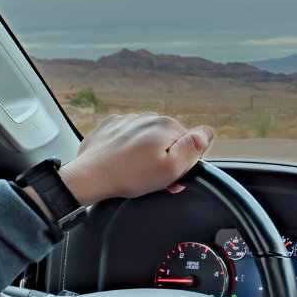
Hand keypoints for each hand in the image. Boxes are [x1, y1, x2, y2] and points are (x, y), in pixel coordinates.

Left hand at [55, 113, 214, 207]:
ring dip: (148, 154)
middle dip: (166, 158)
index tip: (171, 174)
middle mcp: (149, 117)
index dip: (184, 162)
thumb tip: (207, 132)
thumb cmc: (130, 176)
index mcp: (167, 126)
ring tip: (136, 172)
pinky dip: (130, 149)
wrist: (89, 176)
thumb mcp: (172, 168)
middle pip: (170, 140)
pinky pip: (130, 137)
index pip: (191, 143)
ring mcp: (128, 120)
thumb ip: (195, 148)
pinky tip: (123, 162)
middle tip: (153, 178)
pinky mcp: (112, 126)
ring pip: (149, 139)